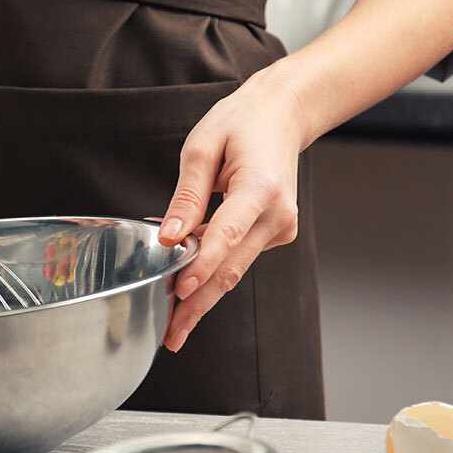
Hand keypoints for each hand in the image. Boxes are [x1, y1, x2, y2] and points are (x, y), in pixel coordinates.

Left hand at [156, 71, 307, 351]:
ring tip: (173, 324)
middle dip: (198, 303)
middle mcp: (277, 215)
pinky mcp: (275, 234)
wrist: (282, 116)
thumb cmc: (240, 125)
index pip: (226, 235)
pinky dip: (212, 270)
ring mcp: (280, 228)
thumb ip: (186, 195)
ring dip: (203, 295)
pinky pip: (238, 257)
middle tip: (171, 336)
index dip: (201, 266)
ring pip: (235, 270)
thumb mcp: (202, 147)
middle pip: (231, 268)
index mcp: (260, 188)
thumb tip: (169, 236)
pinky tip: (186, 282)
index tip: (178, 292)